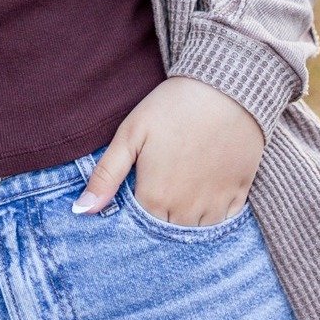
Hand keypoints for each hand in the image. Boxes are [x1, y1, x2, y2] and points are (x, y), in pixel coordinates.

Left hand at [71, 77, 264, 225]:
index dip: (136, 210)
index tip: (139, 189)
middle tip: (162, 182)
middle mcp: (185, 213)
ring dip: (186, 219)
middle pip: (167, 231)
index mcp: (154, 199)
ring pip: (195, 231)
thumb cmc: (172, 107)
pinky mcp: (239, 197)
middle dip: (160, 216)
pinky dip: (214, 214)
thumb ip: (106, 175)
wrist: (225, 89)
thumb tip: (81, 210)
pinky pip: (224, 222)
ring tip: (182, 187)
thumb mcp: (130, 134)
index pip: (139, 227)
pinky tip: (206, 190)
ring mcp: (215, 207)